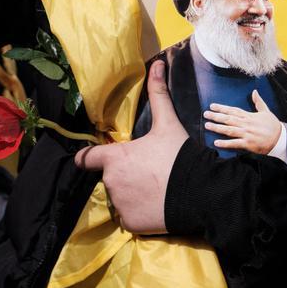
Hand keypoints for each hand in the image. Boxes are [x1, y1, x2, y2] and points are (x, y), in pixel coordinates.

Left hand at [75, 61, 187, 233]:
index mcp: (113, 158)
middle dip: (121, 175)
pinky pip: (128, 217)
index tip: (100, 158)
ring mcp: (119, 205)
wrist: (200, 193)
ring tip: (152, 189)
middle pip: (108, 178)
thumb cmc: (179, 155)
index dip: (91, 157)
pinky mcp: (129, 224)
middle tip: (145, 172)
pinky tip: (154, 205)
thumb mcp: (168, 123)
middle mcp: (110, 182)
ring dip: (129, 194)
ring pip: (118, 198)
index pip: (86, 158)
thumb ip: (158, 94)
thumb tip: (158, 63)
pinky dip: (137, 213)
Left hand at [204, 89, 281, 154]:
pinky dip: (225, 143)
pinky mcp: (248, 144)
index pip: (232, 110)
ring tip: (207, 126)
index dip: (222, 108)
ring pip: (229, 130)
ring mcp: (246, 134)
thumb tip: (255, 91)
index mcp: (249, 116)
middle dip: (216, 116)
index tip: (212, 106)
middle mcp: (246, 124)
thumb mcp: (266, 111)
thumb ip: (258, 102)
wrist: (280, 139)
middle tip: (205, 114)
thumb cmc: (273, 125)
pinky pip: (234, 143)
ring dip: (217, 128)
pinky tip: (216, 143)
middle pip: (228, 119)